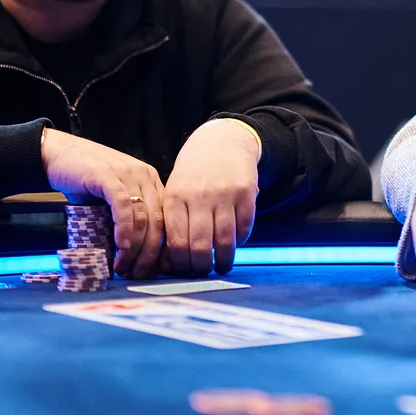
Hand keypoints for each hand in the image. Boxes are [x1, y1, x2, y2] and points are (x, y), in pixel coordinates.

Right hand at [41, 128, 165, 278]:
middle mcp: (145, 176)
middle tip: (139, 274)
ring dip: (135, 247)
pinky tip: (121, 247)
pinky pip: (123, 206)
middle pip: (158, 221)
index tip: (154, 269)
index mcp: (151, 182)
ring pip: (142, 216)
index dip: (162, 246)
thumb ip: (126, 216)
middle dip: (150, 253)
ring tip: (124, 267)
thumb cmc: (85, 180)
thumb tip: (133, 254)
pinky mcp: (108, 176)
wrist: (59, 155)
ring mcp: (129, 174)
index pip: (167, 218)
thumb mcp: (113, 198)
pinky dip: (124, 229)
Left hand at [161, 119, 260, 276]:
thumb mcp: (175, 191)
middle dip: (201, 268)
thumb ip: (172, 222)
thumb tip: (169, 264)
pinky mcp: (246, 193)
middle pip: (200, 247)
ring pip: (225, 242)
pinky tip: (235, 244)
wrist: (222, 141)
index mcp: (175, 197)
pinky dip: (240, 242)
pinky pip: (244, 228)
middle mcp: (199, 196)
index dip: (181, 264)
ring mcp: (224, 194)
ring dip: (223, 261)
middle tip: (203, 273)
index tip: (185, 271)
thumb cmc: (193, 174)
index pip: (176, 243)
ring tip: (221, 266)